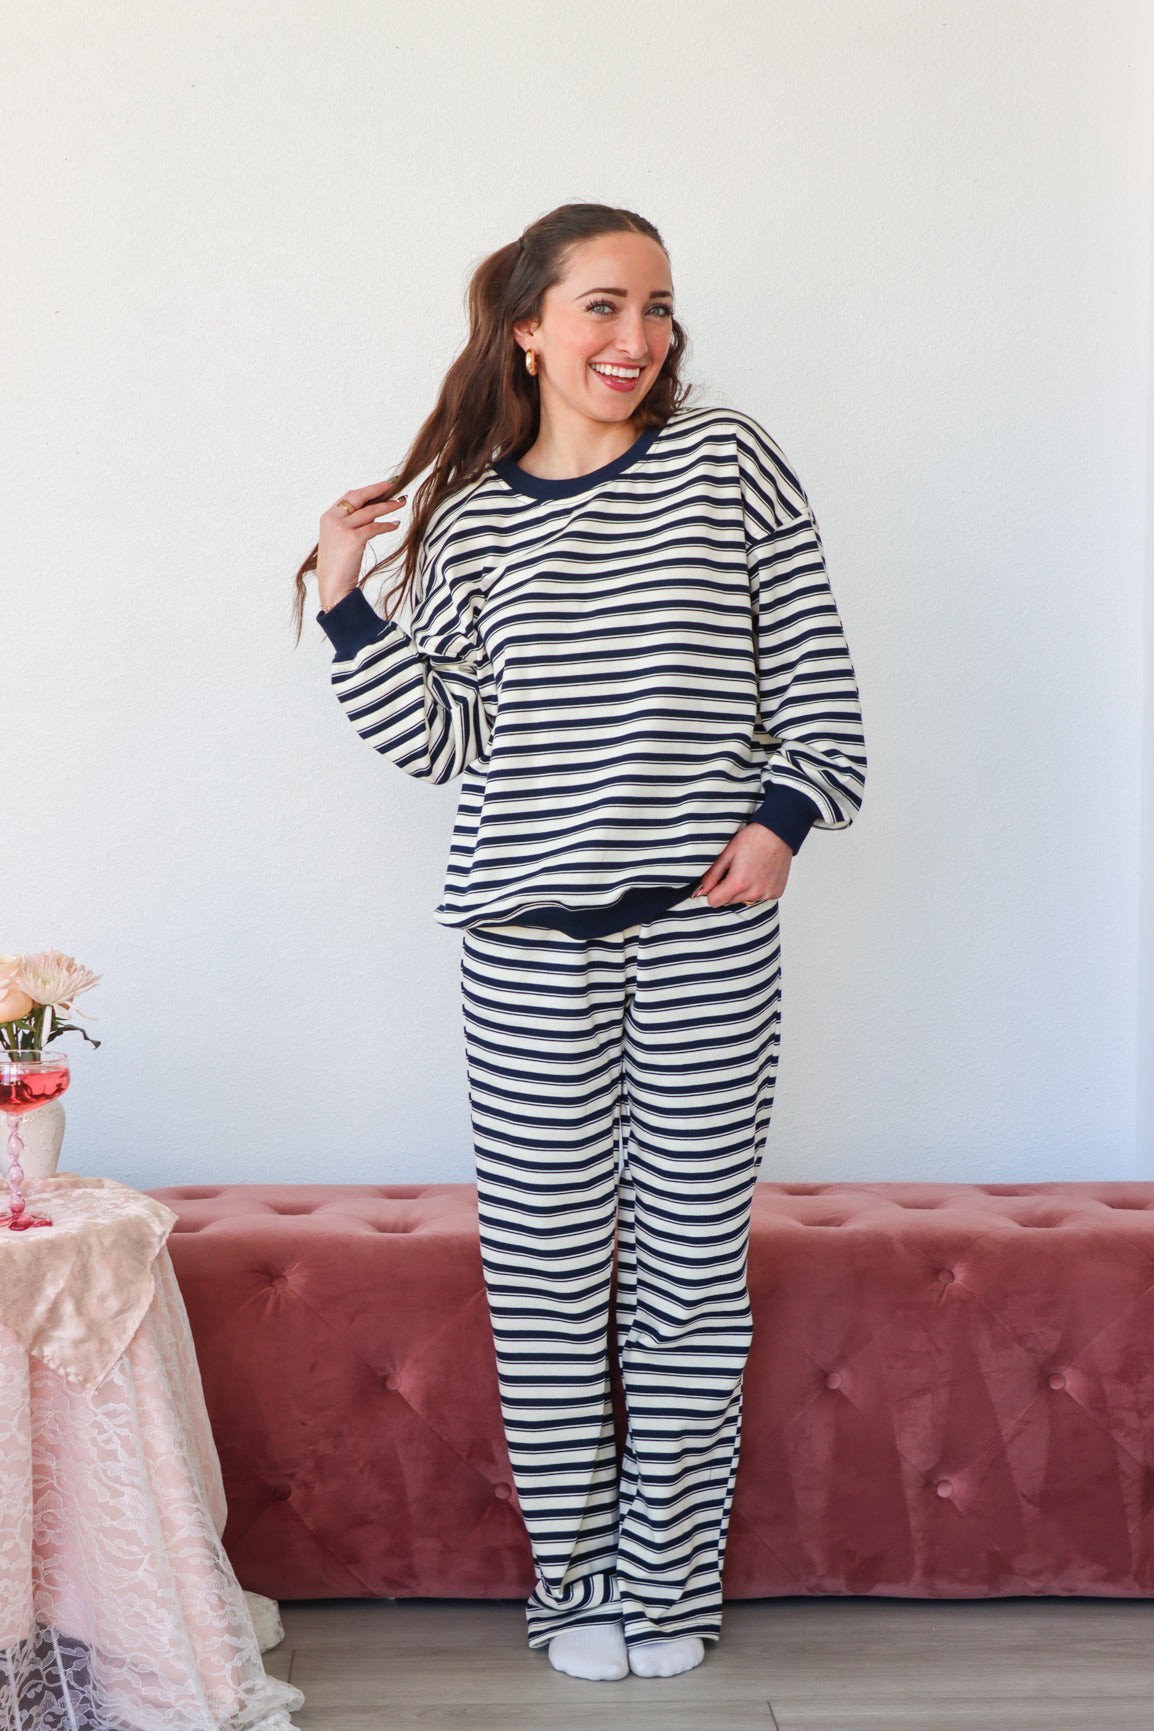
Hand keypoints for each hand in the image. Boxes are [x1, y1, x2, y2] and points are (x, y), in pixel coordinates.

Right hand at [316, 480, 407, 612]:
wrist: (333, 586)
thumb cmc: (338, 565)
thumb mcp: (339, 539)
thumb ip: (350, 524)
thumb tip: (372, 512)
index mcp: (328, 517)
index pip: (349, 497)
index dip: (367, 490)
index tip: (382, 486)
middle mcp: (333, 519)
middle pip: (358, 496)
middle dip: (378, 489)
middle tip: (394, 485)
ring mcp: (342, 529)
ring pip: (370, 511)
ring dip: (388, 506)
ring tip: (401, 502)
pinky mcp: (353, 539)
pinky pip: (375, 527)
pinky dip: (387, 525)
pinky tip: (395, 525)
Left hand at [693, 822, 792, 907]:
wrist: (779, 833)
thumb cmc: (753, 839)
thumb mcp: (727, 853)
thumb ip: (712, 875)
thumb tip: (700, 891)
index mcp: (739, 883)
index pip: (714, 902)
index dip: (712, 891)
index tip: (717, 880)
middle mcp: (754, 892)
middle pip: (729, 902)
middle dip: (727, 890)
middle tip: (734, 870)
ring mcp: (767, 894)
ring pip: (744, 900)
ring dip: (742, 891)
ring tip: (748, 870)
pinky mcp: (776, 893)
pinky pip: (759, 898)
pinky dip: (756, 889)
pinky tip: (759, 874)